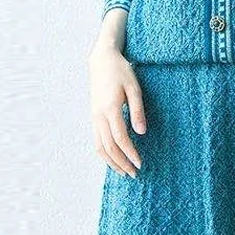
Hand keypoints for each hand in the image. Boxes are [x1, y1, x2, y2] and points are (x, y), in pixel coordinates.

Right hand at [87, 46, 145, 177]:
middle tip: (135, 173)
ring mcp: (94, 117)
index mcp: (110, 108)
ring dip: (112, 162)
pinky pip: (97, 140)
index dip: (130, 153)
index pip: (120, 138)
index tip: (140, 163)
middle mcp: (99, 116)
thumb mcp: (134, 88)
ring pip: (100, 147)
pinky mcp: (93, 117)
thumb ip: (137, 111)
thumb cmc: (121, 72)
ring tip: (124, 172)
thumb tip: (141, 132)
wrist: (101, 61)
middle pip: (109, 147)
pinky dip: (104, 153)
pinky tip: (114, 159)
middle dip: (122, 163)